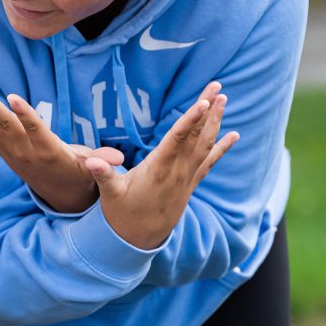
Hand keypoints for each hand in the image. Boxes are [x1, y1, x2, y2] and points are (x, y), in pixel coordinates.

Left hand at [0, 88, 122, 212]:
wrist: (60, 194)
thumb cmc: (79, 172)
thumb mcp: (92, 168)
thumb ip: (102, 162)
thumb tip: (118, 161)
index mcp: (49, 151)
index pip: (36, 130)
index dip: (25, 115)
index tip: (14, 99)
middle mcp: (26, 152)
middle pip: (7, 127)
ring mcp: (12, 153)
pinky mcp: (3, 152)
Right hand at [84, 82, 238, 249]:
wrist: (139, 240)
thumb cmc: (121, 214)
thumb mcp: (109, 194)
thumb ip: (103, 175)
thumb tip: (92, 162)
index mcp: (159, 170)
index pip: (178, 140)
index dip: (190, 120)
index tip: (203, 102)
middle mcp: (177, 172)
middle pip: (196, 136)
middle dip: (208, 110)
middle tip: (217, 85)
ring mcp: (186, 177)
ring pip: (206, 145)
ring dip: (216, 122)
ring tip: (224, 99)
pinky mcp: (189, 183)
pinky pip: (210, 161)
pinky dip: (222, 147)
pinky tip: (233, 135)